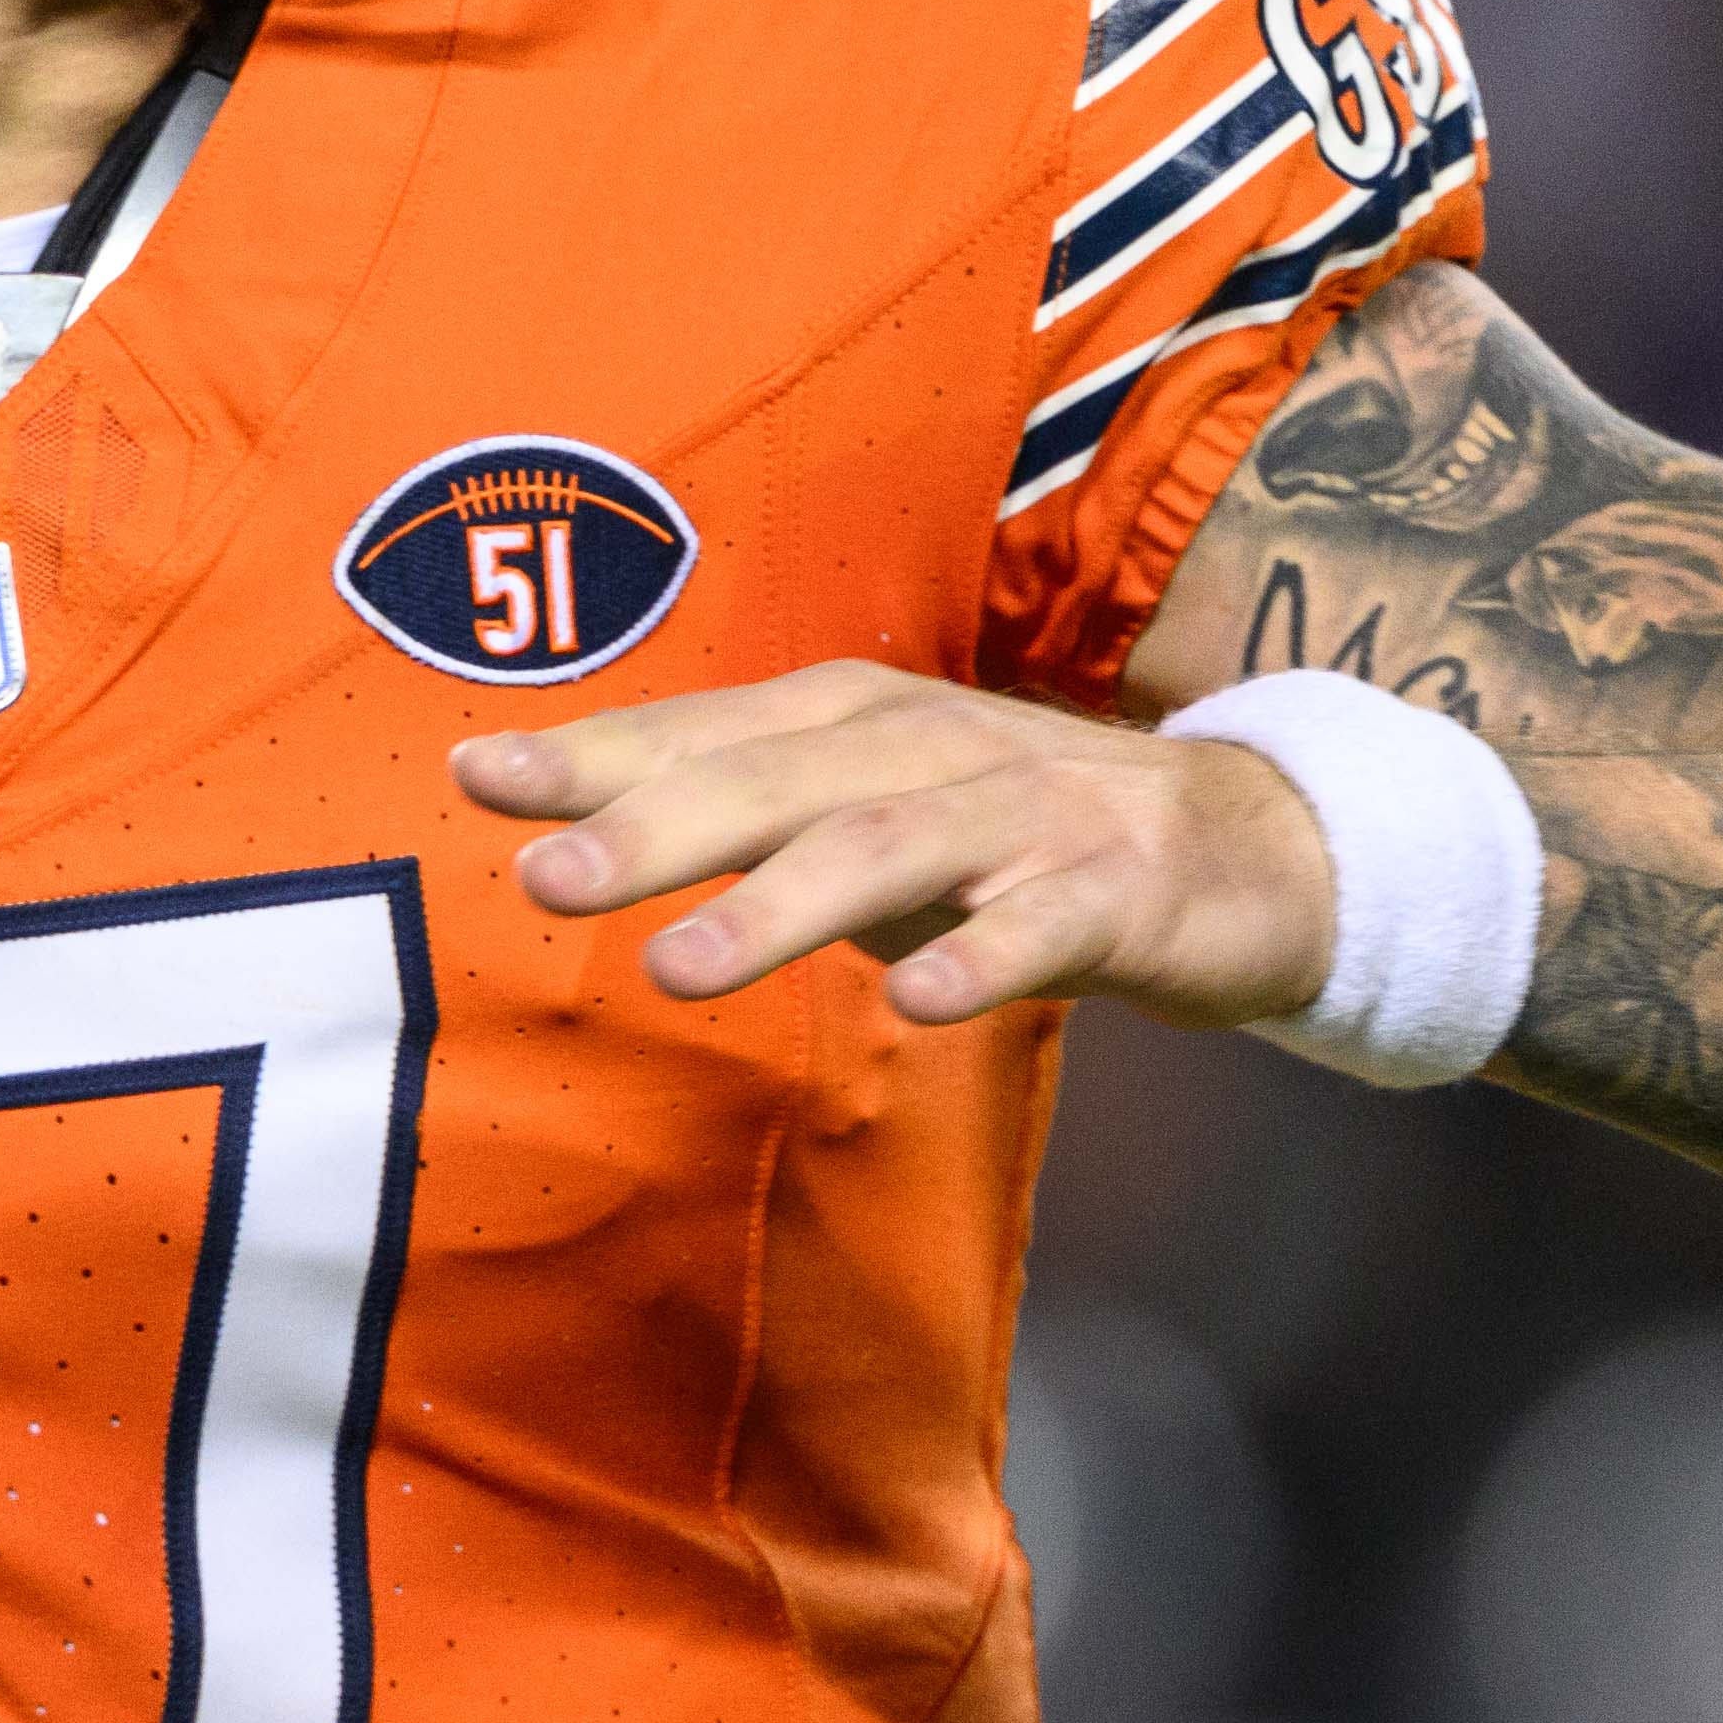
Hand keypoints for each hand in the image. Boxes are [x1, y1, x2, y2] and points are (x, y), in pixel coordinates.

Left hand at [460, 662, 1342, 1032]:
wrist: (1247, 847)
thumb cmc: (1010, 834)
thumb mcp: (862, 812)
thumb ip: (729, 817)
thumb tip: (551, 826)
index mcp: (858, 720)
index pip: (707, 730)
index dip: (596, 753)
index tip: (475, 777)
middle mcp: (933, 747)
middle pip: (781, 782)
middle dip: (660, 825)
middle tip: (546, 877)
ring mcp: (1032, 816)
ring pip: (893, 847)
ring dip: (781, 903)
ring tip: (678, 966)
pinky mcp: (1122, 890)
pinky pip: (1045, 927)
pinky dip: (981, 956)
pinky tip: (918, 1001)